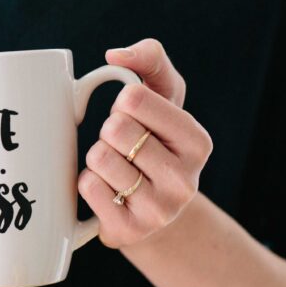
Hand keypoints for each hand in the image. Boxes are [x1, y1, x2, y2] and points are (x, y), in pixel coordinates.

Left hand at [78, 38, 212, 247]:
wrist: (152, 210)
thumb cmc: (154, 141)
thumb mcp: (163, 96)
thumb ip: (150, 59)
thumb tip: (116, 55)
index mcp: (197, 142)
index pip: (133, 99)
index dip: (122, 103)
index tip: (133, 117)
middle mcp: (185, 180)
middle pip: (115, 129)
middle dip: (109, 132)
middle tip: (123, 147)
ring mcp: (159, 211)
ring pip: (99, 158)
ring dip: (97, 158)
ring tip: (116, 169)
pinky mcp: (130, 231)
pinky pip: (88, 187)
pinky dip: (87, 182)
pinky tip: (107, 191)